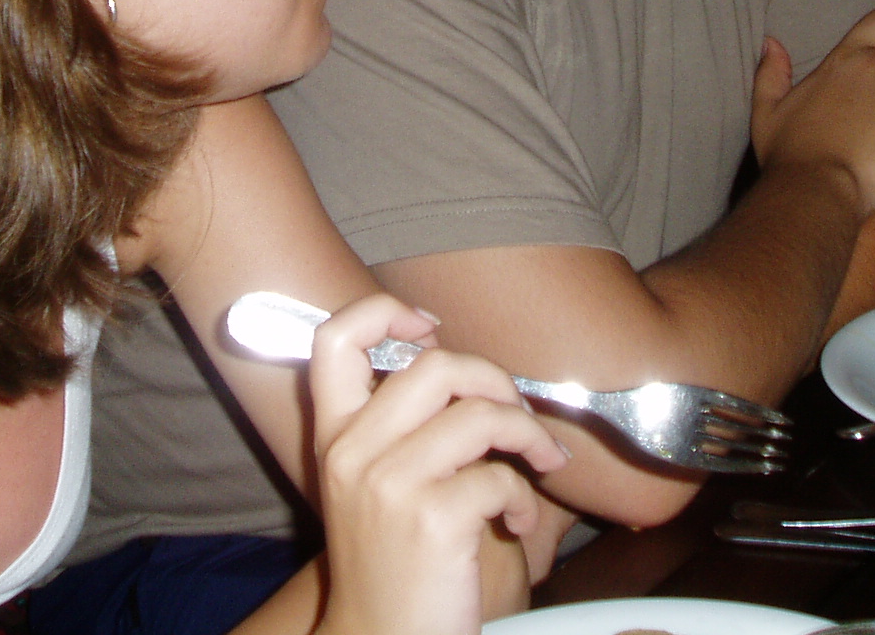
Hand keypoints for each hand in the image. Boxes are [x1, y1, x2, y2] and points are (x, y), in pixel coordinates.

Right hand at [311, 295, 568, 634]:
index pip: (334, 339)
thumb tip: (446, 359)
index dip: (384, 311)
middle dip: (495, 379)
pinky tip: (518, 524)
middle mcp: (353, 453)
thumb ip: (392, 426)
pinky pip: (501, 478)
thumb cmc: (389, 563)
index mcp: (333, 437)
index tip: (429, 326)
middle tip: (517, 411)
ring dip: (529, 434)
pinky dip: (525, 500)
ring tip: (541, 462)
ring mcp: (390, 484)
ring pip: (480, 414)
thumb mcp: (367, 486)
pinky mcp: (433, 519)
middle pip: (434, 364)